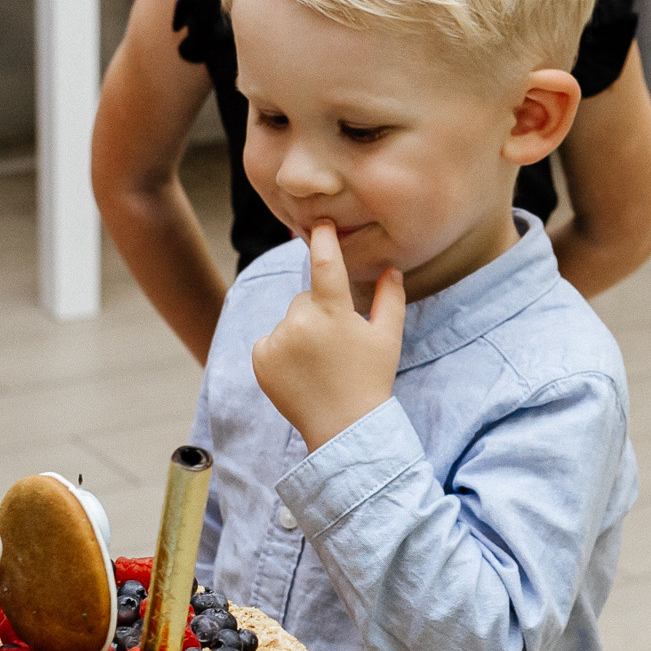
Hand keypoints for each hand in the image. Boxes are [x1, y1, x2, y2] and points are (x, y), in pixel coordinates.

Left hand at [251, 221, 403, 452]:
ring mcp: (278, 340)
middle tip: (335, 345)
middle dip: (319, 311)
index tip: (320, 222)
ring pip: (288, 320)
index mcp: (334, 311)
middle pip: (306, 298)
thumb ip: (390, 298)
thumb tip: (390, 268)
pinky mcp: (261, 359)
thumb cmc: (370, 381)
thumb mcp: (388, 338)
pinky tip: (300, 372)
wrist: (342, 429)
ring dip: (300, 332)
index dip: (323, 237)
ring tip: (318, 363)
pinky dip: (281, 351)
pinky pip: (270, 341)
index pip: (324, 261)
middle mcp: (301, 321)